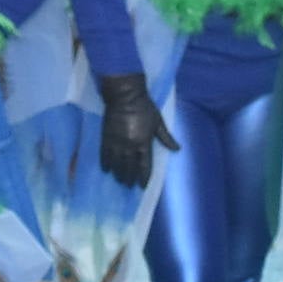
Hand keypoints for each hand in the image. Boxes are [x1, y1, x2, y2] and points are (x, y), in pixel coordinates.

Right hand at [96, 73, 178, 187]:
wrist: (124, 95)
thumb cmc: (144, 107)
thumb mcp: (158, 122)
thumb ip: (166, 137)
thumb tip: (177, 149)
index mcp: (144, 143)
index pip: (145, 165)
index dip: (143, 177)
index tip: (142, 186)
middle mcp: (130, 146)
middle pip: (129, 167)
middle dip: (129, 178)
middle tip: (128, 185)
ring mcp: (117, 142)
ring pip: (116, 164)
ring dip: (118, 174)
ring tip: (118, 180)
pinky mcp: (106, 137)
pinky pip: (104, 155)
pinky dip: (105, 163)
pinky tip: (106, 170)